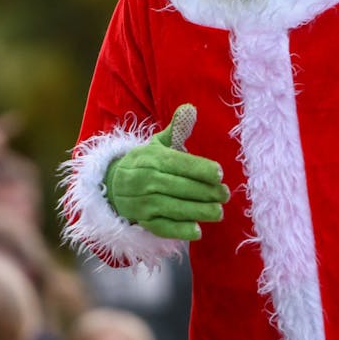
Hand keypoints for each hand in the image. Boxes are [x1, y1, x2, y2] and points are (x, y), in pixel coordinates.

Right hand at [103, 104, 229, 240]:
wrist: (113, 185)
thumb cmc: (146, 163)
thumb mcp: (158, 143)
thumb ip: (177, 128)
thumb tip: (190, 108)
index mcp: (152, 158)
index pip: (179, 163)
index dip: (199, 168)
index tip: (219, 174)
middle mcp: (146, 180)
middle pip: (179, 186)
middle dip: (204, 191)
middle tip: (225, 194)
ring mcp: (143, 202)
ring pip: (173, 207)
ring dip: (197, 211)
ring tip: (218, 212)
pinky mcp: (143, 220)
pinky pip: (161, 227)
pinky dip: (178, 230)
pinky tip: (197, 231)